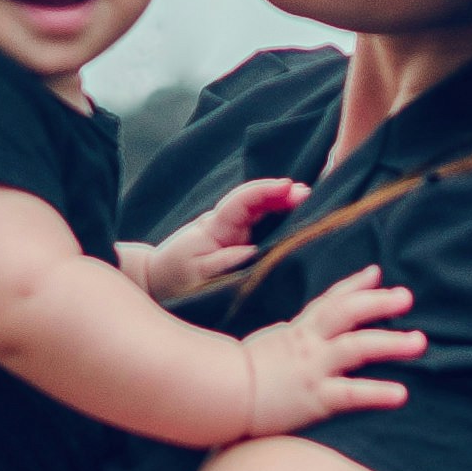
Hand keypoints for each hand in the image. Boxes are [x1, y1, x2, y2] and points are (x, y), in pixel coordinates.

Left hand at [143, 171, 303, 302]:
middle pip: (259, 200)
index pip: (243, 200)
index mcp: (217, 226)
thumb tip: (250, 253)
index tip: (288, 187)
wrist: (161, 282)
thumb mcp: (195, 273)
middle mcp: (229, 224)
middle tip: (308, 193)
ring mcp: (237, 232)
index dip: (266, 190)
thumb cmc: (176, 277)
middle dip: (283, 194)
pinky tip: (300, 219)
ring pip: (264, 211)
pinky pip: (265, 226)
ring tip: (310, 201)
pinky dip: (282, 220)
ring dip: (286, 205)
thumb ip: (221, 263)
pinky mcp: (242, 244)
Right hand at [238, 265, 423, 438]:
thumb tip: (288, 338)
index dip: (354, 286)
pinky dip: (377, 393)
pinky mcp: (312, 398)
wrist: (215, 396)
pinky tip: (401, 393)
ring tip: (420, 342)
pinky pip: (350, 393)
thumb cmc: (231, 379)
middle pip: (347, 313)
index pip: (328, 302)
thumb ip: (282, 341)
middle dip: (378, 303)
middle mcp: (306, 345)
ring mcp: (311, 369)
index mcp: (294, 334)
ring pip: (356, 348)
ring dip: (391, 343)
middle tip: (407, 297)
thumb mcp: (261, 351)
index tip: (378, 274)